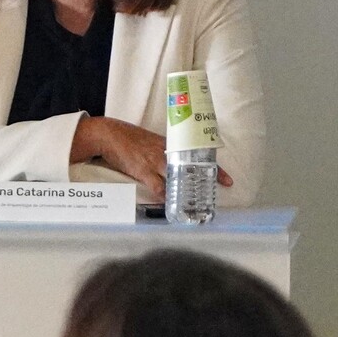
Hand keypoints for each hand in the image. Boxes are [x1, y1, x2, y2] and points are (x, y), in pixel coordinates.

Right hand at [70, 115, 230, 197]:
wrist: (109, 134)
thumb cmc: (129, 138)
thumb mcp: (152, 142)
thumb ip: (165, 153)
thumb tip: (175, 165)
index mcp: (171, 145)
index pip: (198, 157)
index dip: (214, 169)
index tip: (228, 180)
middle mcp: (167, 153)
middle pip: (192, 168)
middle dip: (206, 180)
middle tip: (219, 190)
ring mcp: (155, 162)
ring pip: (177, 177)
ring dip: (186, 190)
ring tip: (196, 203)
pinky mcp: (142, 170)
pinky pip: (157, 186)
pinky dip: (164, 194)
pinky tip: (169, 202)